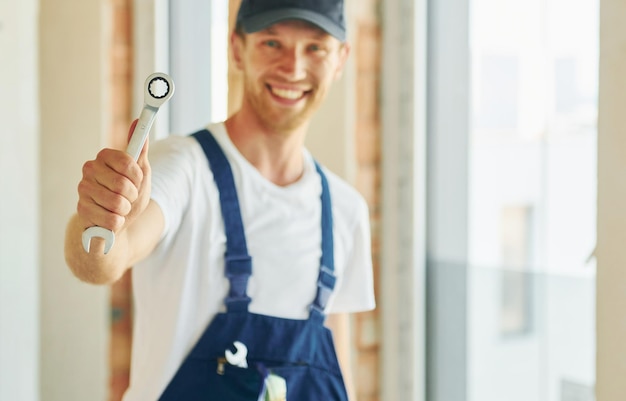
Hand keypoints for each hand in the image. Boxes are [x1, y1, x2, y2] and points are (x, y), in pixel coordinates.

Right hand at [76, 120, 151, 234]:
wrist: (118, 222)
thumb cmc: (129, 195)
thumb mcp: (140, 172)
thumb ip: (139, 149)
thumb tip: (137, 122)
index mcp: (105, 156)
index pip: (129, 163)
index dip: (137, 177)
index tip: (136, 182)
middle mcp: (90, 169)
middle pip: (123, 185)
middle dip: (132, 196)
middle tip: (127, 197)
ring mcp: (83, 189)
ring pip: (117, 204)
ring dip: (125, 210)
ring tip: (120, 208)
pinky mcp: (81, 209)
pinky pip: (111, 220)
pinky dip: (117, 223)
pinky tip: (111, 218)